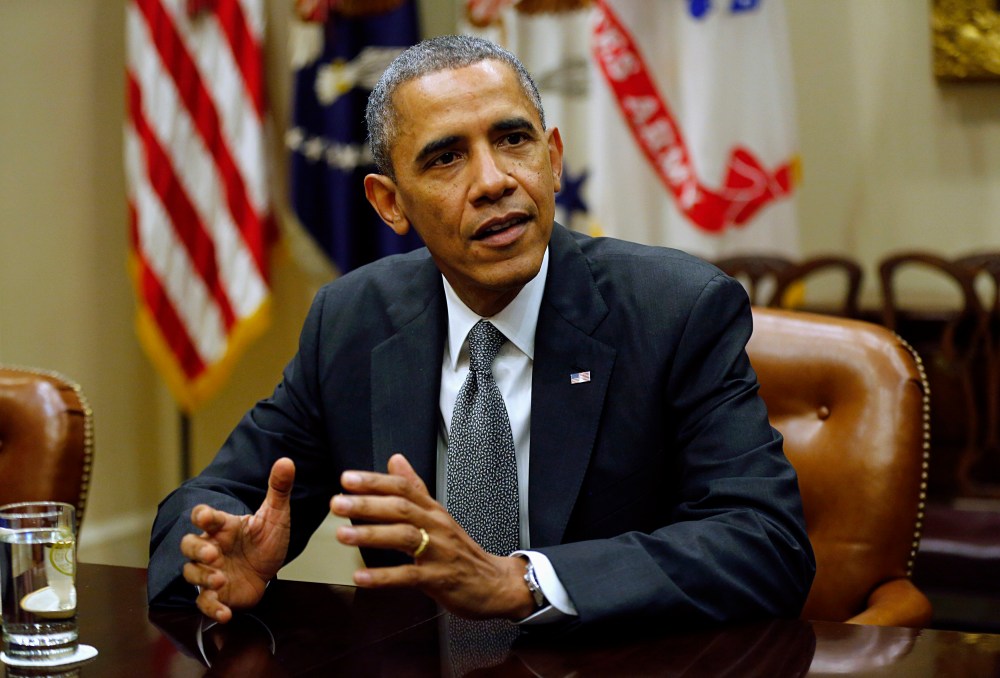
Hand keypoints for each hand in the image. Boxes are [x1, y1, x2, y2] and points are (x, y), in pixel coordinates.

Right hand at [180, 458, 294, 621]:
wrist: (270, 569)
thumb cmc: (266, 539)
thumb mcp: (276, 515)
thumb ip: (279, 489)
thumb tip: (287, 460)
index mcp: (223, 526)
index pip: (203, 516)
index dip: (202, 515)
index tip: (206, 517)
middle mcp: (211, 548)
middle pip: (187, 545)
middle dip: (196, 550)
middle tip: (212, 554)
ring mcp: (211, 571)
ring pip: (191, 574)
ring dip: (203, 578)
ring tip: (221, 579)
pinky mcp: (217, 594)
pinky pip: (204, 603)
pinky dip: (212, 609)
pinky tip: (225, 612)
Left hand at [331, 454, 533, 619]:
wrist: (494, 583)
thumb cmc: (462, 552)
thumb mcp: (438, 515)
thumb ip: (415, 488)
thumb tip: (396, 460)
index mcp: (433, 511)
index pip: (404, 488)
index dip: (375, 481)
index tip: (348, 478)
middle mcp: (436, 526)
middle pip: (401, 508)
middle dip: (367, 504)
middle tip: (337, 503)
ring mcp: (439, 552)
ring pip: (404, 537)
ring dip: (371, 535)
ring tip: (343, 535)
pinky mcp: (439, 579)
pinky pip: (409, 576)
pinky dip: (384, 577)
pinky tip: (361, 577)